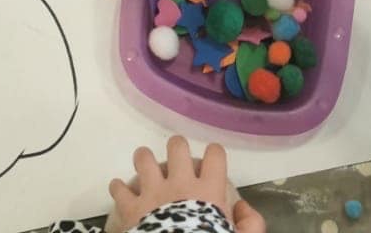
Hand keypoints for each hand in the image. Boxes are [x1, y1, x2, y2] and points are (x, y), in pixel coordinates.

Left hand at [108, 138, 265, 232]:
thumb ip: (251, 225)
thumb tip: (243, 207)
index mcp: (208, 190)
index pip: (215, 155)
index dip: (214, 154)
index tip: (212, 161)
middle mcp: (180, 183)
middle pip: (177, 146)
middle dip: (177, 148)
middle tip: (177, 160)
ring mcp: (152, 192)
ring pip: (144, 158)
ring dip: (145, 160)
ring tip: (147, 166)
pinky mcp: (131, 206)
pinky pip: (119, 188)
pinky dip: (119, 188)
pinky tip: (122, 191)